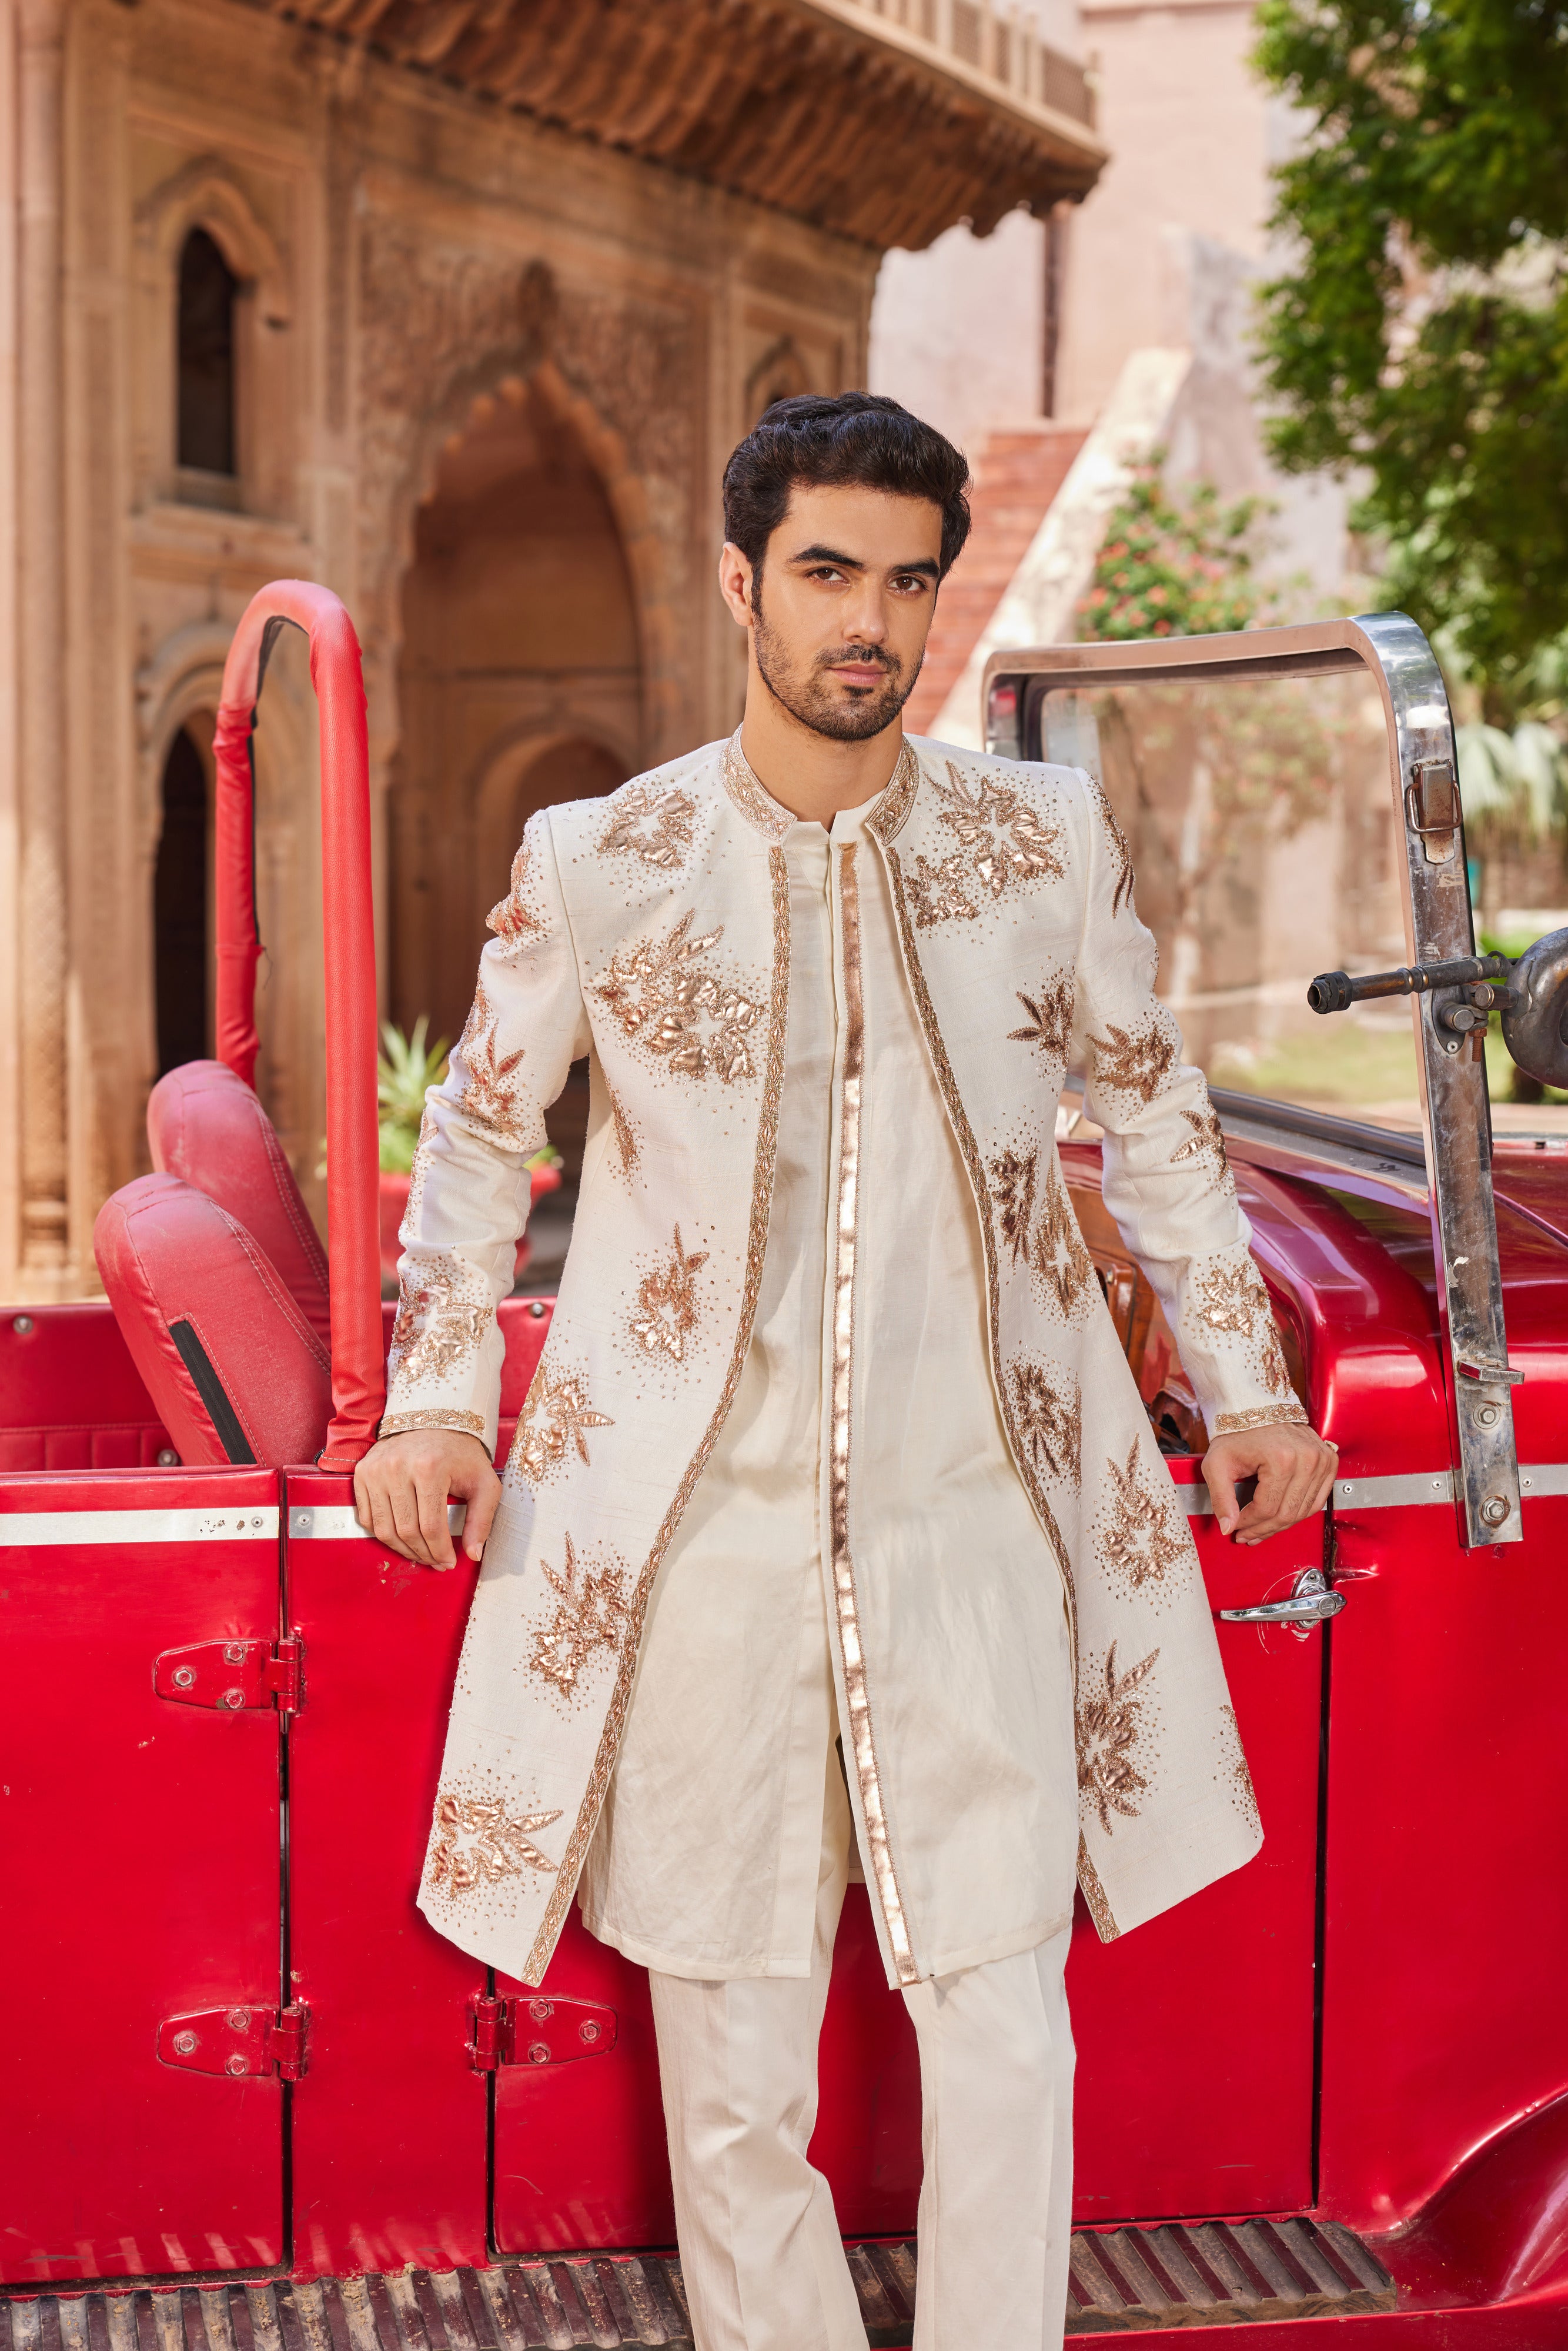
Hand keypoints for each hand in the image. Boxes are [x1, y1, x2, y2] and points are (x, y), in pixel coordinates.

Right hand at [353, 1428, 501, 1568]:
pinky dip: (383, 1534)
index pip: (430, 1527)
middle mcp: (397, 1467)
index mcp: (429, 1468)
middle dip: (423, 1554)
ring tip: (420, 1554)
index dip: (440, 1551)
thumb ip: (482, 1519)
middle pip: (405, 1531)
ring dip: (402, 1550)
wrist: (434, 1421)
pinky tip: (402, 1538)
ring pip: (383, 1529)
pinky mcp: (362, 1473)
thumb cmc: (461, 1455)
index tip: (449, 1562)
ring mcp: (375, 1470)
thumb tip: (473, 1554)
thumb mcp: (484, 1483)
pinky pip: (367, 1517)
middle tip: (436, 1563)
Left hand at [1202, 1423, 1337, 1544]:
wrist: (1256, 1408)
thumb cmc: (1236, 1433)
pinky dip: (1299, 1512)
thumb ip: (1221, 1498)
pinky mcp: (1329, 1461)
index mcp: (1281, 1458)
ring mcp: (1322, 1460)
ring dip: (1281, 1525)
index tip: (1236, 1529)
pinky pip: (1318, 1500)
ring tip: (1261, 1530)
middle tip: (1247, 1536)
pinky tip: (1281, 1517)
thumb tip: (1227, 1528)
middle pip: (1287, 1513)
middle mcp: (1307, 1459)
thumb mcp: (1217, 1464)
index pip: (1267, 1509)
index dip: (1249, 1524)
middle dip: (1264, 1529)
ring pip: (1304, 1511)